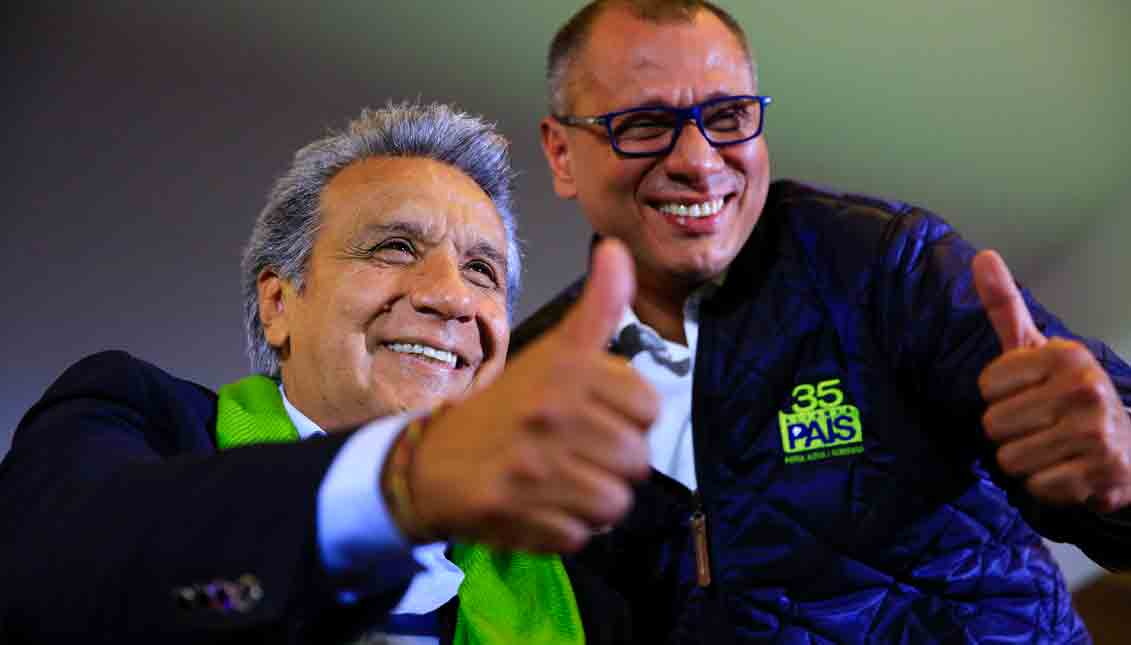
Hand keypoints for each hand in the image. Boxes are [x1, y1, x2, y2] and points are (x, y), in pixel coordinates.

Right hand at [404, 238, 657, 551]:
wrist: (431, 462)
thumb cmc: (506, 406)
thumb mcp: (552, 351)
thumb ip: (596, 307)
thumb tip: (616, 247)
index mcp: (565, 369)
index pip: (648, 405)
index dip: (629, 416)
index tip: (595, 415)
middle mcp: (548, 412)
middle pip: (637, 459)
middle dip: (612, 462)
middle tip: (574, 453)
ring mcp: (530, 465)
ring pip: (614, 502)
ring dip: (592, 500)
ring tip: (560, 482)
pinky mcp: (515, 512)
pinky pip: (581, 535)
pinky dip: (565, 528)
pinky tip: (540, 506)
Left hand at [974, 250, 1130, 512]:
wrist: (1127, 448)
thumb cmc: (1067, 394)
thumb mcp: (1037, 349)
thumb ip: (1005, 306)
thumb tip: (982, 256)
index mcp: (1065, 356)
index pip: (987, 386)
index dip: (1000, 396)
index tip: (1028, 393)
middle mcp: (1085, 389)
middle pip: (993, 425)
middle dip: (1010, 432)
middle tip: (1041, 426)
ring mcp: (1096, 432)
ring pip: (1009, 458)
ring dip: (1025, 461)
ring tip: (1053, 448)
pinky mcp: (1099, 473)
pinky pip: (1035, 485)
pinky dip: (1045, 485)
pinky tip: (1068, 470)